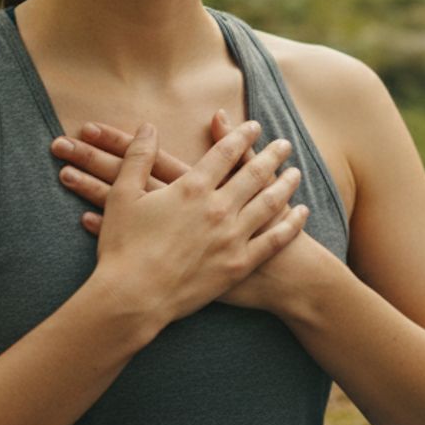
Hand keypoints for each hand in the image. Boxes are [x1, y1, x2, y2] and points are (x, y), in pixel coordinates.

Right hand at [75, 113, 311, 324]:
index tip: (254, 127)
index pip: (225, 153)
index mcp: (192, 188)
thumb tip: (147, 127)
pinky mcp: (240, 264)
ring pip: (270, 203)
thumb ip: (137, 158)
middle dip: (272, 155)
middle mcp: (219, 208)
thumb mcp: (122, 196)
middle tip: (285, 144)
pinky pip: (274, 240)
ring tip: (296, 173)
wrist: (133, 298)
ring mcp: (233, 237)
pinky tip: (301, 213)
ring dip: (285, 184)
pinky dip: (291, 225)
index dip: (241, 137)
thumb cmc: (123, 247)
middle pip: (254, 174)